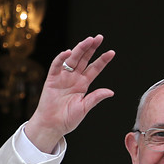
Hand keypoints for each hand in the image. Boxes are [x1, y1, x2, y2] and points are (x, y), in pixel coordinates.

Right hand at [25, 35, 115, 152]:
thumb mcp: (84, 108)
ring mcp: (63, 78)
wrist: (52, 125)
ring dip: (80, 49)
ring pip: (72, 60)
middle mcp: (74, 78)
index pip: (95, 69)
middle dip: (91, 48)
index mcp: (83, 85)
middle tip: (99, 37)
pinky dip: (61, 58)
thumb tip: (111, 91)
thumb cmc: (68, 119)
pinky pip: (56, 66)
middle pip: (84, 60)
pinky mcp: (51, 79)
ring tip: (88, 40)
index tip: (112, 52)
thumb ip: (95, 98)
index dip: (102, 60)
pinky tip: (68, 52)